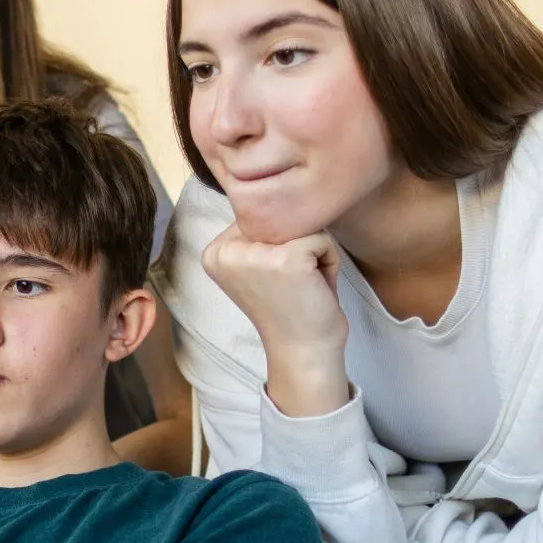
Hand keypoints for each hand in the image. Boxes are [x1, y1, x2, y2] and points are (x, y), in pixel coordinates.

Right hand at [199, 225, 351, 417]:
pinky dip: (329, 261)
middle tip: (292, 284)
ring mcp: (253, 254)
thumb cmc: (289, 307)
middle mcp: (225, 251)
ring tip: (304, 284)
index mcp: (214, 252)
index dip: (280, 243)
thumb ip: (259, 232)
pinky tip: (315, 287)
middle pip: (281, 215)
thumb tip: (282, 192)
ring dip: (315, 252)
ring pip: (302, 224)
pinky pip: (322, 238)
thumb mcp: (260, 264)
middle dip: (299, 245)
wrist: (303, 351)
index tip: (276, 279)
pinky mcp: (285, 259)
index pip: (261, 215)